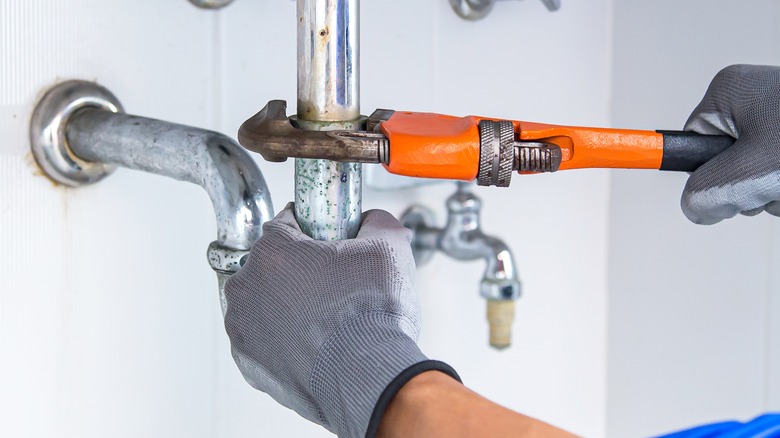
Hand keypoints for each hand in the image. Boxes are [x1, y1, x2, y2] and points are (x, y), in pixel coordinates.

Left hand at [223, 203, 457, 437]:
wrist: (370, 377)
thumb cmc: (372, 316)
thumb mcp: (389, 248)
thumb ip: (377, 223)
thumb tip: (374, 221)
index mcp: (273, 251)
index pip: (286, 224)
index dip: (313, 230)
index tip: (330, 242)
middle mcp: (247, 287)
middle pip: (271, 265)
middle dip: (298, 270)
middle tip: (335, 284)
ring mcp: (244, 329)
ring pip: (264, 303)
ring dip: (287, 305)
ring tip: (327, 318)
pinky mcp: (250, 364)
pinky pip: (263, 341)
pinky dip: (283, 340)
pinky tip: (314, 343)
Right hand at [682, 64, 779, 223]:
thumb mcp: (748, 172)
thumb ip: (704, 192)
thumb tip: (693, 207)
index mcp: (729, 92)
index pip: (689, 143)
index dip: (699, 172)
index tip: (668, 174)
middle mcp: (752, 96)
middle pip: (723, 161)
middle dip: (745, 186)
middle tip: (767, 185)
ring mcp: (776, 114)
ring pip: (754, 170)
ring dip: (769, 190)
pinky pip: (776, 168)